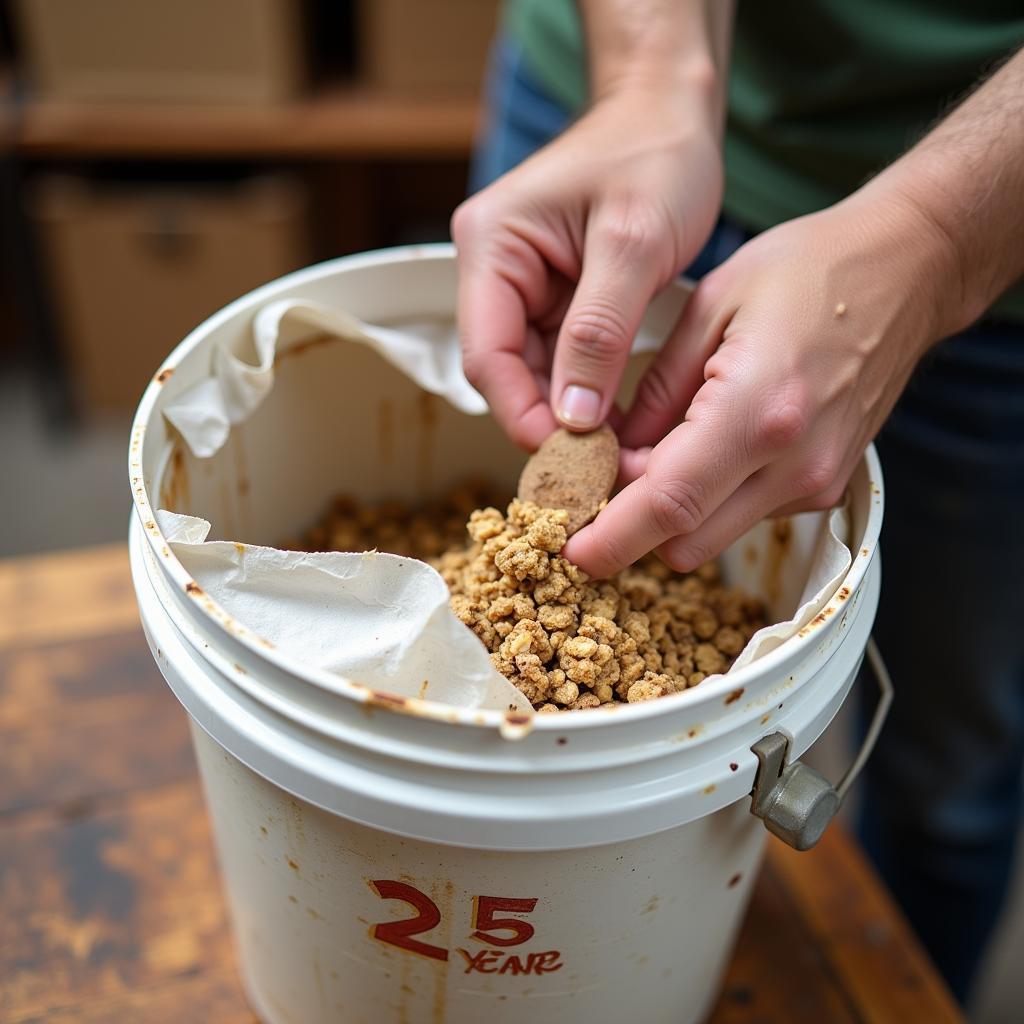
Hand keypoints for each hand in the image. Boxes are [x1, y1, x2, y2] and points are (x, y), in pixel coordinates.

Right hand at [452, 80, 722, 449]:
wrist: (670, 112)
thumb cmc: (653, 154)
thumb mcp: (633, 242)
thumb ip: (598, 331)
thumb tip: (573, 418)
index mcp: (492, 245)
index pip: (486, 352)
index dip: (521, 412)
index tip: (565, 457)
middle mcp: (495, 270)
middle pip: (504, 371)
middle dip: (547, 421)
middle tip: (595, 470)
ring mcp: (523, 286)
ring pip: (533, 374)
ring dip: (570, 415)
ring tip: (612, 456)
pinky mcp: (555, 299)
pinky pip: (561, 361)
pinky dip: (587, 395)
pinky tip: (618, 425)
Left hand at [563, 189, 962, 576]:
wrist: (908, 270)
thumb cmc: (809, 270)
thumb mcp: (711, 305)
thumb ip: (657, 389)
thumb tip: (613, 452)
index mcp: (757, 411)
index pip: (668, 505)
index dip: (611, 540)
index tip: (568, 551)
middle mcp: (793, 464)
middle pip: (685, 542)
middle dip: (629, 530)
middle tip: (594, 486)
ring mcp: (815, 482)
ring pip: (711, 537)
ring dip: (668, 515)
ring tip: (647, 455)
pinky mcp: (825, 487)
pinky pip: (743, 516)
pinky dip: (707, 500)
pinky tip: (700, 449)